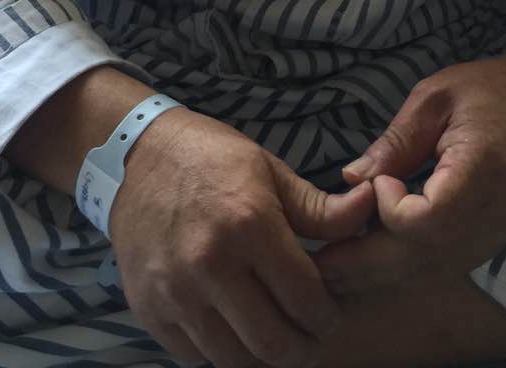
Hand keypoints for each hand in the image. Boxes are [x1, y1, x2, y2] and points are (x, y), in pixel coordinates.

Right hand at [107, 107, 376, 367]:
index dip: (326, 316)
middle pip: (272, 343)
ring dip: (261, 356)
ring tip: (274, 335)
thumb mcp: (270, 170)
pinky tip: (233, 328)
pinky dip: (220, 351)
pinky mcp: (148, 309)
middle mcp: (210, 264)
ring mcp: (175, 292)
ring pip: (233, 359)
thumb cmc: (211, 159)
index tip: (330, 315)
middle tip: (309, 337)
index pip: (304, 298)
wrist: (134, 157)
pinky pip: (194, 356)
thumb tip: (371, 207)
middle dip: (301, 348)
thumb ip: (319, 206)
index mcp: (249, 224)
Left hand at [309, 52, 505, 295]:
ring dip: (379, 274)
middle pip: (425, 256)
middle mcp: (494, 213)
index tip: (376, 183)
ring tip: (333, 267)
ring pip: (429, 272)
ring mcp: (495, 235)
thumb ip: (395, 142)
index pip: (433, 218)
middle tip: (319, 262)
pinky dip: (402, 269)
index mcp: (484, 167)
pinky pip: (440, 267)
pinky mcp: (488, 244)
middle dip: (367, 262)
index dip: (393, 212)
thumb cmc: (485, 91)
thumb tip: (351, 179)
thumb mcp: (434, 98)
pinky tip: (369, 260)